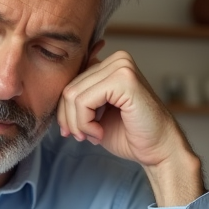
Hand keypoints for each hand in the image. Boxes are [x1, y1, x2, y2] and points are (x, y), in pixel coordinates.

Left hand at [57, 50, 203, 205]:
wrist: (157, 150)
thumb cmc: (128, 134)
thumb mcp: (95, 112)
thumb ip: (79, 98)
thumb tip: (51, 90)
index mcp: (110, 63)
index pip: (69, 81)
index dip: (64, 109)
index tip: (71, 131)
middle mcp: (118, 58)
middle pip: (68, 87)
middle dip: (68, 119)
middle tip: (82, 136)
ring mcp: (122, 66)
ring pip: (72, 95)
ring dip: (77, 123)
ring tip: (93, 134)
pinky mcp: (124, 79)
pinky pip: (83, 101)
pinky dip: (85, 123)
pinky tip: (99, 132)